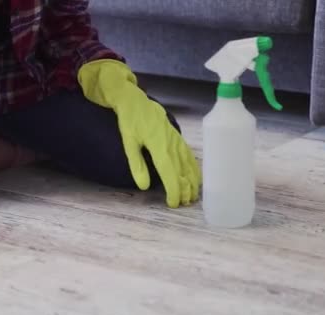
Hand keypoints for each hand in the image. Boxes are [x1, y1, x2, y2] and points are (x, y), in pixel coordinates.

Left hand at [78, 59, 200, 207]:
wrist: (136, 100)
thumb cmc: (130, 121)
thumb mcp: (128, 141)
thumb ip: (136, 163)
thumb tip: (144, 186)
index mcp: (159, 146)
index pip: (170, 174)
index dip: (174, 191)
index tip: (173, 204)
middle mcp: (172, 144)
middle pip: (183, 172)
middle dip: (185, 190)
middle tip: (183, 204)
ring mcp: (177, 141)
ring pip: (189, 166)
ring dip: (193, 182)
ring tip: (192, 197)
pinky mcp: (179, 138)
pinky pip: (190, 156)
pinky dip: (195, 170)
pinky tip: (196, 179)